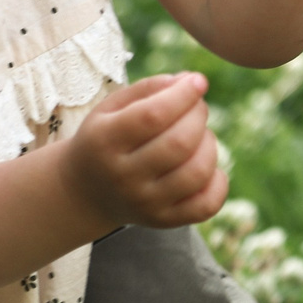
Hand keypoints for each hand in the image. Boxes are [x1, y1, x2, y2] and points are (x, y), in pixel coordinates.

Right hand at [63, 73, 227, 229]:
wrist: (85, 191)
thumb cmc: (106, 138)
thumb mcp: (112, 107)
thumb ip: (149, 89)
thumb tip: (191, 81)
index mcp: (105, 141)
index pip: (153, 116)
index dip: (184, 95)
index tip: (198, 82)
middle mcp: (123, 176)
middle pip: (179, 143)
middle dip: (199, 116)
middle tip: (197, 107)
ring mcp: (145, 203)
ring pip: (197, 172)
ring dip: (209, 144)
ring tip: (199, 135)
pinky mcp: (163, 221)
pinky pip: (207, 205)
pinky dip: (218, 181)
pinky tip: (206, 166)